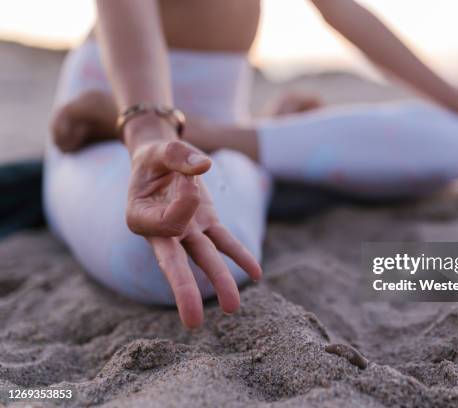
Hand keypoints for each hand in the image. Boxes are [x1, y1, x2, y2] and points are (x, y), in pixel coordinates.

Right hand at [127, 140, 261, 327]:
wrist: (160, 157)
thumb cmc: (154, 156)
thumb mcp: (159, 149)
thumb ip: (177, 154)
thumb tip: (203, 166)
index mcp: (139, 217)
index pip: (169, 223)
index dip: (186, 200)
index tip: (188, 175)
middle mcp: (161, 231)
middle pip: (174, 264)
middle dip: (185, 291)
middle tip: (193, 323)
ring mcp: (185, 231)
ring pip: (204, 258)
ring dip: (220, 280)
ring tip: (233, 308)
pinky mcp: (205, 224)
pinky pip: (224, 242)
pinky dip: (240, 255)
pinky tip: (256, 273)